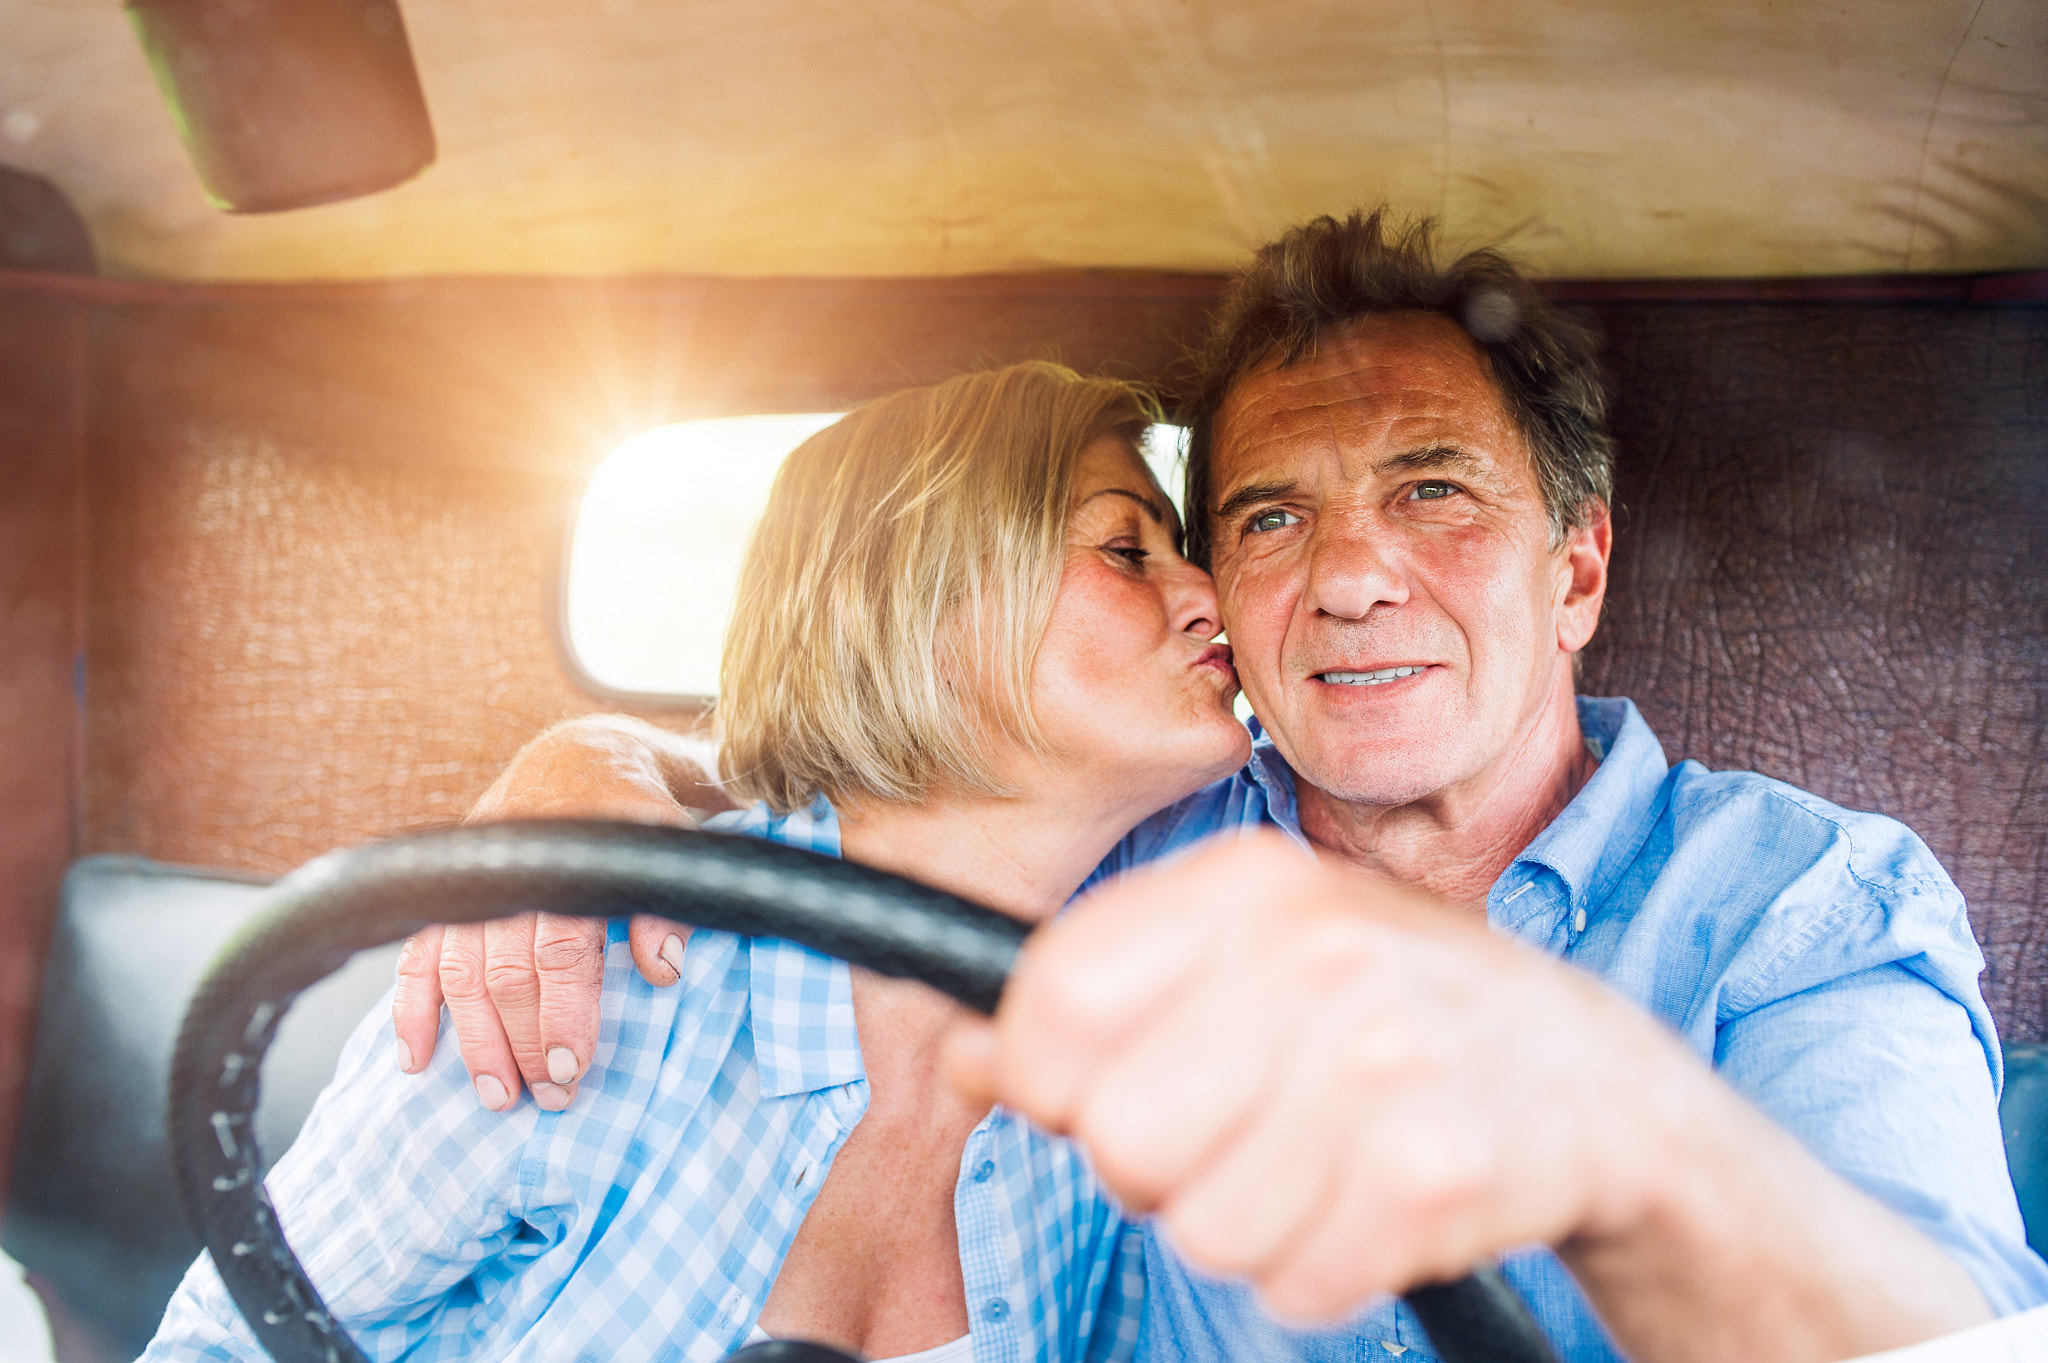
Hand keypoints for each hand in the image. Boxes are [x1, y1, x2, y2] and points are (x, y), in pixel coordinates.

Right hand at [392, 716, 732, 1109]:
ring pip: (458, 972)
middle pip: (503, 971)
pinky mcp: (447, 895)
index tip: (571, 1067)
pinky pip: (415, 955)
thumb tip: (663, 967)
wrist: (577, 761)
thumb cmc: (631, 816)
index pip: (559, 947)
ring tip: (496, 1096)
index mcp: (567, 859)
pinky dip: (410, 1008)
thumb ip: (664, 904)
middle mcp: (510, 873)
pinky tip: (414, 1058)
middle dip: (521, 1041)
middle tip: (544, 1097)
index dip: (563, 1011)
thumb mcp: (666, 843)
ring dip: (472, 1040)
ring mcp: (471, 885)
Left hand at [948, 833, 1673, 1315]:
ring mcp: (1385, 1063)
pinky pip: (1290, 1284)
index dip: (1053, 1074)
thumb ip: (1099, 996)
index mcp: (1250, 887)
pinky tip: (1371, 1200)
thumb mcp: (1249, 957)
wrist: (1595, 1081)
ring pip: (1200, 1228)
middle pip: (1116, 1135)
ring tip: (1318, 1158)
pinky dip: (1319, 1268)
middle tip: (1240, 1127)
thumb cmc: (1392, 1007)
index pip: (1055, 1001)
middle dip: (1160, 1164)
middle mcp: (1316, 956)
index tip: (1101, 1085)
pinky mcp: (1438, 1175)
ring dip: (1247, 1222)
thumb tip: (959, 1057)